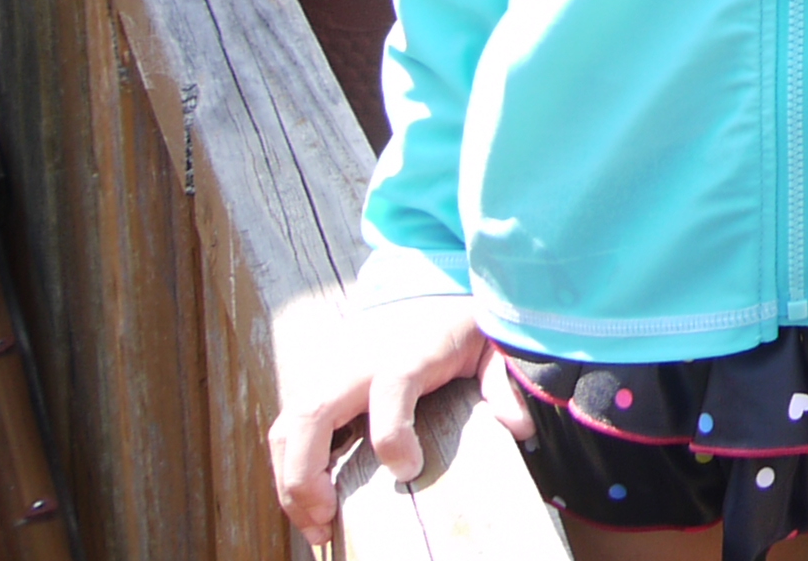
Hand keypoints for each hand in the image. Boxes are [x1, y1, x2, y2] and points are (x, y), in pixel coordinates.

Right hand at [267, 294, 536, 535]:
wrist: (424, 280)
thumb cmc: (458, 321)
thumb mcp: (491, 343)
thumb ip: (504, 381)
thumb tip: (520, 426)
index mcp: (406, 351)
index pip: (391, 387)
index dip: (393, 434)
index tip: (408, 470)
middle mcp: (358, 362)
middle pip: (313, 414)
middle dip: (307, 475)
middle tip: (325, 523)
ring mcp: (330, 372)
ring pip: (289, 426)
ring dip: (289, 480)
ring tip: (313, 526)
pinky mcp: (316, 382)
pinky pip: (287, 427)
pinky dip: (287, 467)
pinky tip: (305, 502)